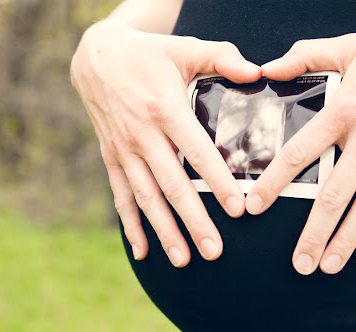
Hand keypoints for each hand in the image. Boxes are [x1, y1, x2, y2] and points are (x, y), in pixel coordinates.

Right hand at [71, 20, 261, 266]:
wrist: (96, 57)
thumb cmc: (148, 54)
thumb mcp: (184, 47)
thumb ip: (222, 57)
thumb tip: (259, 72)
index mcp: (165, 109)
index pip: (197, 153)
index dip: (218, 183)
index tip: (237, 210)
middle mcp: (143, 135)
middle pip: (172, 185)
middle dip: (194, 221)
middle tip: (214, 251)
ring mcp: (124, 150)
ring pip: (147, 198)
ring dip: (164, 231)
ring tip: (184, 260)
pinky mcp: (111, 158)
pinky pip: (121, 196)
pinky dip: (131, 225)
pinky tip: (142, 251)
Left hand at [245, 5, 355, 274]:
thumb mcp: (352, 45)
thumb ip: (307, 57)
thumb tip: (268, 69)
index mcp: (345, 109)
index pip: (298, 153)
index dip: (273, 183)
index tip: (254, 206)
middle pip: (333, 196)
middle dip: (312, 234)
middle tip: (299, 262)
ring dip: (345, 240)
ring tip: (328, 265)